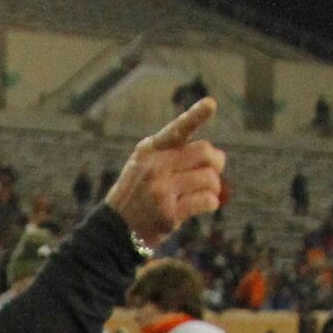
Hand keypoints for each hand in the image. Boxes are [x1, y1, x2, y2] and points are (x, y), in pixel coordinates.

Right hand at [103, 98, 224, 247]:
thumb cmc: (139, 193)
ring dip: (215, 187)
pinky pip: (206, 200)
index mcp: (150, 149)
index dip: (195, 115)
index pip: (177, 129)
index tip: (211, 104)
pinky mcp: (169, 213)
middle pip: (205, 153)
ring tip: (206, 193)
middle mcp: (154, 166)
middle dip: (217, 163)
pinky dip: (212, 203)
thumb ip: (173, 153)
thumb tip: (216, 156)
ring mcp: (160, 190)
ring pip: (209, 178)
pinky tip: (206, 205)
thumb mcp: (145, 164)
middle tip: (215, 172)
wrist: (116, 228)